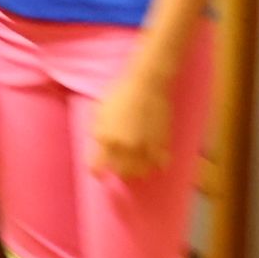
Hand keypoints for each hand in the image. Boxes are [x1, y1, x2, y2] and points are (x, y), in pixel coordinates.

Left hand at [91, 51, 179, 179]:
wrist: (147, 83)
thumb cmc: (120, 93)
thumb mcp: (99, 110)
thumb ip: (97, 131)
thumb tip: (99, 144)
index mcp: (106, 139)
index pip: (97, 167)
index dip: (97, 172)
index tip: (99, 174)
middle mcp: (124, 147)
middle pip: (121, 172)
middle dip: (119, 171)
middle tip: (120, 167)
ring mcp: (144, 147)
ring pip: (141, 172)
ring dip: (138, 171)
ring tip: (138, 167)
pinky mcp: (161, 143)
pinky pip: (161, 163)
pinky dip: (158, 165)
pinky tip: (156, 163)